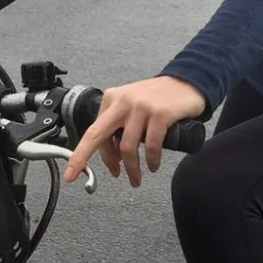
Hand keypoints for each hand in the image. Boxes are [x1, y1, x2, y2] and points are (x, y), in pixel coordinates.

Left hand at [64, 76, 205, 187]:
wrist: (188, 82)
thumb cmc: (159, 98)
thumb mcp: (132, 105)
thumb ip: (119, 124)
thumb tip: (109, 154)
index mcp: (112, 98)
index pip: (92, 131)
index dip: (82, 154)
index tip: (73, 172)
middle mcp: (123, 101)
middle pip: (98, 136)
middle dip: (87, 159)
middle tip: (83, 180)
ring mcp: (141, 107)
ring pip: (127, 147)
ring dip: (132, 169)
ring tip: (136, 179)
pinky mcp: (160, 114)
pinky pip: (151, 146)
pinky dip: (151, 160)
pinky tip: (153, 165)